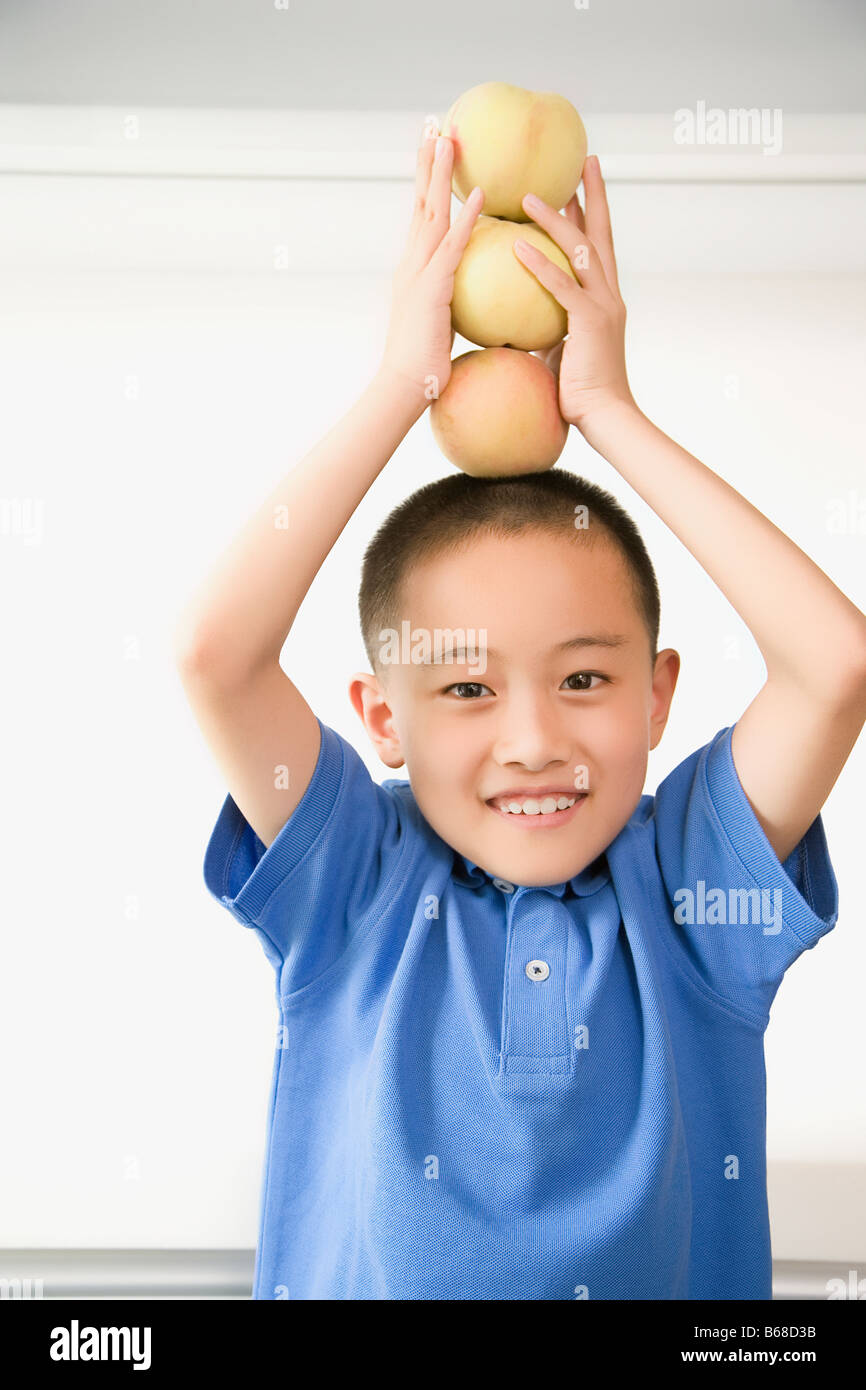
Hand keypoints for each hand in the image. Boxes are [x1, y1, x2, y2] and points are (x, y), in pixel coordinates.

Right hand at [378, 130, 483, 409]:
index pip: (422, 217)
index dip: (428, 183)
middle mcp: (411, 264)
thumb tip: (467, 296)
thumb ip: (450, 300)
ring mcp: (419, 273)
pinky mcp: (432, 288)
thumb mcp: (438, 322)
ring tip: (450, 139)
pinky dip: (466, 219)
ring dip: (441, 175)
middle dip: (428, 163)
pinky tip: (480, 196)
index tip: (435, 153)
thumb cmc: (423, 364)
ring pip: (431, 213)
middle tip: (437, 125)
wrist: (404, 386)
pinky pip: (452, 247)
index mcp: (414, 271)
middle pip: (420, 203)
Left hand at [514, 155, 635, 429]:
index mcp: (605, 299)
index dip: (590, 214)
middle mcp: (609, 294)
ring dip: (554, 220)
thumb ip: (550, 329)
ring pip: (580, 251)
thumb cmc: (583, 393)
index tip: (577, 187)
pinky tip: (517, 247)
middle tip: (584, 160)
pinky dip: (539, 265)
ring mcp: (602, 306)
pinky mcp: (589, 323)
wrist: (607, 418)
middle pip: (601, 232)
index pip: (597, 246)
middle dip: (592, 194)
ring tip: (528, 198)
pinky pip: (561, 287)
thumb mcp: (563, 351)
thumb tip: (522, 324)